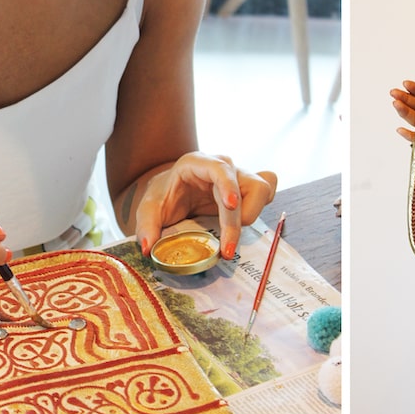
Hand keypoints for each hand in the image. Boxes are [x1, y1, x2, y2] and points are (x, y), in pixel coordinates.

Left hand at [134, 152, 277, 258]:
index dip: (228, 185)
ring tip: (230, 235)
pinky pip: (268, 193)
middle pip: (248, 186)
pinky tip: (243, 222)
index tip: (230, 205)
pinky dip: (260, 208)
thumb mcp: (148, 207)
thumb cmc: (164, 195)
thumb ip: (147, 226)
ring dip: (251, 215)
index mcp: (198, 163)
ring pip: (263, 190)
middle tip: (226, 250)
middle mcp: (224, 166)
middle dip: (239, 220)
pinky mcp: (248, 189)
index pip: (220, 168)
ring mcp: (239, 176)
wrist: (173, 191)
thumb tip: (149, 248)